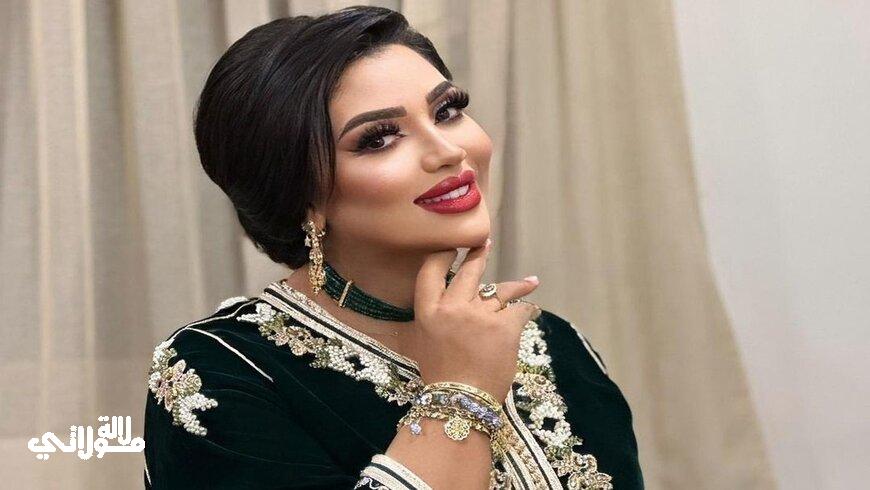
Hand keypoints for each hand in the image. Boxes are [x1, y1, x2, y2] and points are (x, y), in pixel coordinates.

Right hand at [408, 238, 541, 401]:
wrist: (461, 402)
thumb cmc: (441, 377)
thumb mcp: (425, 343)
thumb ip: (437, 319)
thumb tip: (451, 305)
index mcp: (428, 311)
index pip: (432, 271)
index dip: (443, 257)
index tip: (453, 249)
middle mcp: (453, 307)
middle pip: (470, 272)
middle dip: (479, 254)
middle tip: (484, 243)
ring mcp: (480, 315)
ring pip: (501, 290)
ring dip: (518, 285)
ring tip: (530, 281)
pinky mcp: (504, 327)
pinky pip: (521, 310)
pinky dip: (528, 311)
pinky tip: (533, 310)